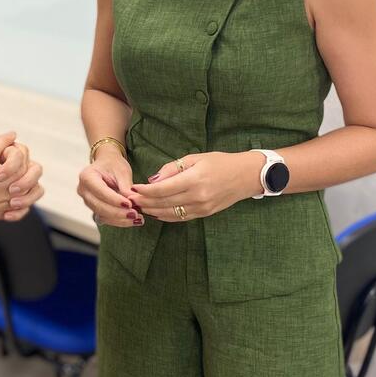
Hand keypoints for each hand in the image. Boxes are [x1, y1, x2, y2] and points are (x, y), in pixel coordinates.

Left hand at [0, 137, 43, 222]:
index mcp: (10, 154)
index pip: (23, 153)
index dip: (13, 164)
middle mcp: (21, 168)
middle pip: (36, 170)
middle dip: (26, 181)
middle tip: (11, 189)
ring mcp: (22, 185)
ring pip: (37, 190)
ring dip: (27, 198)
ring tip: (11, 203)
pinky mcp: (19, 200)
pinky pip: (27, 207)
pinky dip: (19, 212)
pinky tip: (6, 215)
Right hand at [77, 147, 142, 228]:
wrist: (107, 165)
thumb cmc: (113, 165)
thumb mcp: (122, 171)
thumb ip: (126, 187)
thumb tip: (133, 202)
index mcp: (87, 176)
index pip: (100, 191)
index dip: (114, 199)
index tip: (129, 204)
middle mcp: (83, 190)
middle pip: (99, 206)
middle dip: (118, 212)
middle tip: (135, 214)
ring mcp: (87, 201)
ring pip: (102, 215)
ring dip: (120, 219)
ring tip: (137, 219)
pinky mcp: (94, 209)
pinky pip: (105, 219)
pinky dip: (119, 221)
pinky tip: (132, 221)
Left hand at [128, 151, 265, 220]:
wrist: (246, 176)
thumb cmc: (220, 162)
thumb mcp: (196, 158)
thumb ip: (173, 168)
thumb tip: (153, 179)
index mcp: (194, 180)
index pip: (162, 189)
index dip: (145, 191)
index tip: (133, 189)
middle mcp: (197, 197)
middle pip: (163, 203)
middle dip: (144, 202)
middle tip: (130, 199)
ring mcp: (201, 208)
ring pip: (170, 213)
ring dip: (152, 211)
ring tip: (139, 206)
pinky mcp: (204, 214)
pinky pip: (180, 218)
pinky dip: (165, 216)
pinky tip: (155, 212)